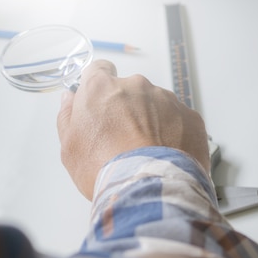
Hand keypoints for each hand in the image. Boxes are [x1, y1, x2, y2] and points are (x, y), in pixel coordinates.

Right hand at [57, 60, 209, 199]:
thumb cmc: (104, 169)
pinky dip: (174, 135)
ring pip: (157, 106)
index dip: (99, 86)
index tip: (101, 102)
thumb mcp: (70, 148)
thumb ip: (68, 116)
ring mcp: (166, 99)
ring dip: (152, 123)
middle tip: (124, 141)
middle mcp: (136, 86)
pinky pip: (180, 121)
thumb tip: (70, 99)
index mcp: (101, 89)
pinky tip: (166, 157)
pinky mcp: (190, 117)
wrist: (148, 187)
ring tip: (147, 154)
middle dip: (127, 110)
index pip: (99, 70)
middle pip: (130, 91)